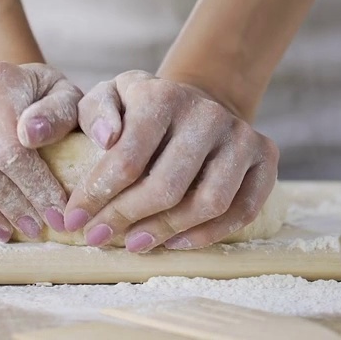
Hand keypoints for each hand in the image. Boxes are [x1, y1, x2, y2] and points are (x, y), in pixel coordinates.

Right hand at [0, 61, 81, 241]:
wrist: (1, 88)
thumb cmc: (39, 100)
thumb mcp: (64, 98)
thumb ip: (59, 114)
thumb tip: (32, 135)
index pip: (9, 147)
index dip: (34, 188)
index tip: (55, 215)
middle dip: (5, 204)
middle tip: (32, 227)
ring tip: (4, 231)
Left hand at [63, 70, 278, 251]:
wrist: (196, 102)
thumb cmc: (142, 108)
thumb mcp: (111, 95)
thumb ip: (96, 110)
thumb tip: (106, 138)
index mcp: (163, 96)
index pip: (127, 158)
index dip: (96, 196)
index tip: (74, 221)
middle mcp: (207, 113)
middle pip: (166, 186)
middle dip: (125, 219)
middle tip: (99, 238)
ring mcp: (241, 136)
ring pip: (208, 203)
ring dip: (165, 231)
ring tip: (134, 244)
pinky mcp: (265, 157)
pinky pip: (243, 210)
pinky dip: (208, 235)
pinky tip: (175, 243)